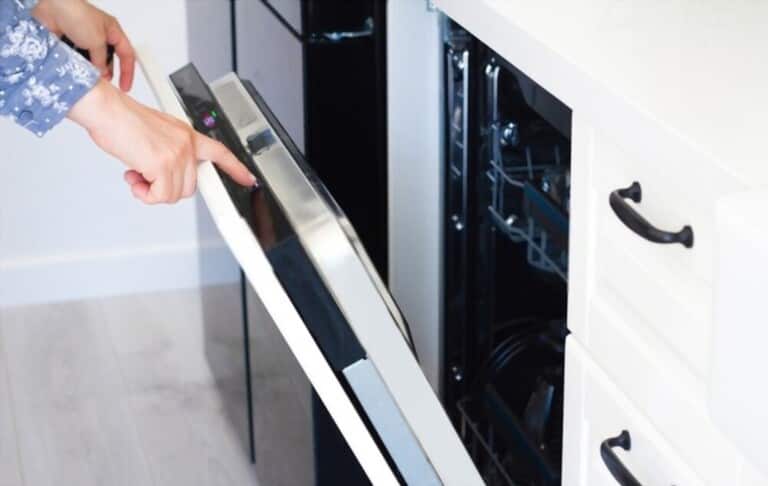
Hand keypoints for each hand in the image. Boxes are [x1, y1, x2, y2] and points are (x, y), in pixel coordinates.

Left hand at [32, 0, 134, 90]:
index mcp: (112, 31)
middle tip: (104, 82)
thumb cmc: (77, 14)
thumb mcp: (97, 41)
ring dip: (90, 69)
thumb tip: (103, 72)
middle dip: (106, 72)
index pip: (127, 55)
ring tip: (89, 75)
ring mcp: (83, 39)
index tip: (125, 87)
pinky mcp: (69, 42)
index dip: (128, 72)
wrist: (50, 8)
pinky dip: (77, 65)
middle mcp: (99, 35)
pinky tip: (76, 68)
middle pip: (108, 59)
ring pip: (92, 61)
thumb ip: (102, 60)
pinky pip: (77, 59)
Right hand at [69, 80, 256, 203]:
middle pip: (190, 186)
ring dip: (151, 191)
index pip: (221, 153)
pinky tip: (133, 177)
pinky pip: (159, 196)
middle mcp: (186, 144)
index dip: (236, 169)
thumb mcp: (156, 133)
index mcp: (187, 135)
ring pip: (173, 195)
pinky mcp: (163, 165)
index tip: (249, 179)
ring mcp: (177, 155)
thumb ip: (169, 152)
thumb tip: (164, 174)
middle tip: (147, 177)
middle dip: (167, 188)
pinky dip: (144, 194)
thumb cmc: (122, 121)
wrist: (105, 110)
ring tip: (137, 173)